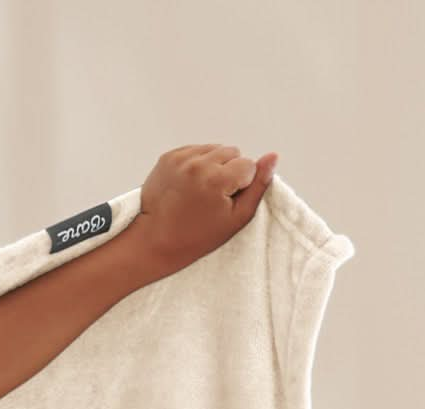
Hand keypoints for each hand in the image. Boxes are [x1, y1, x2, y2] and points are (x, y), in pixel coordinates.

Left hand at [133, 144, 276, 274]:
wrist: (151, 242)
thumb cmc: (195, 238)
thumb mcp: (234, 220)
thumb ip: (257, 187)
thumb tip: (273, 156)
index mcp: (217, 178)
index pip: (248, 165)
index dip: (240, 185)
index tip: (224, 203)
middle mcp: (198, 163)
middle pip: (232, 153)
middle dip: (227, 172)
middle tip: (211, 198)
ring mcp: (181, 158)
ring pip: (214, 149)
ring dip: (212, 166)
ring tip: (199, 191)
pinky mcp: (168, 157)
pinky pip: (195, 150)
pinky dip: (196, 164)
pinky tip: (188, 185)